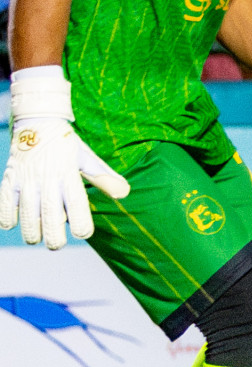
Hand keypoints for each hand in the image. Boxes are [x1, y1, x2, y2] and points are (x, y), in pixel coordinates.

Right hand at [0, 116, 129, 249]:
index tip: (83, 234)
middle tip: (56, 245)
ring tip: (36, 238)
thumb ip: (103, 177)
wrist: (38, 121)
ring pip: (27, 212)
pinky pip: (4, 203)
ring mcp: (27, 179)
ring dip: (31, 230)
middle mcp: (47, 177)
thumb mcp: (87, 158)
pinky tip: (13, 223)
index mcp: (69, 173)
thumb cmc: (67, 145)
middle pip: (50, 213)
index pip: (76, 203)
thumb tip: (125, 193)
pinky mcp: (9, 178)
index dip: (80, 222)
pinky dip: (6, 217)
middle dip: (53, 235)